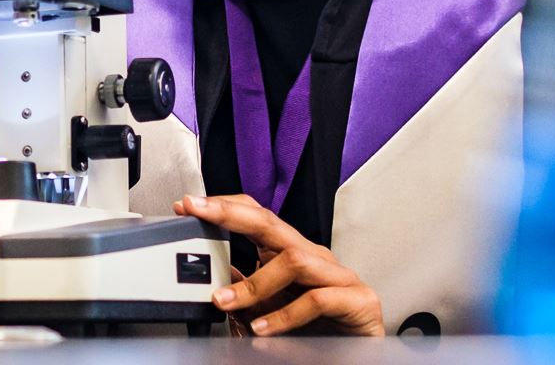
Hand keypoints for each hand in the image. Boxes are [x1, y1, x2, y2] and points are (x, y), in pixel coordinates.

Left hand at [175, 193, 383, 336]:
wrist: (366, 356)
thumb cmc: (322, 330)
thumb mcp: (273, 306)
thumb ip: (248, 290)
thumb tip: (215, 279)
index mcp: (290, 252)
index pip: (255, 215)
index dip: (222, 207)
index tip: (187, 205)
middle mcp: (313, 255)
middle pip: (269, 222)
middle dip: (229, 213)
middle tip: (197, 212)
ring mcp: (337, 274)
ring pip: (292, 260)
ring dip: (255, 283)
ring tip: (226, 302)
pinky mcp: (358, 300)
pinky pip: (317, 300)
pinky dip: (286, 315)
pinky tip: (263, 329)